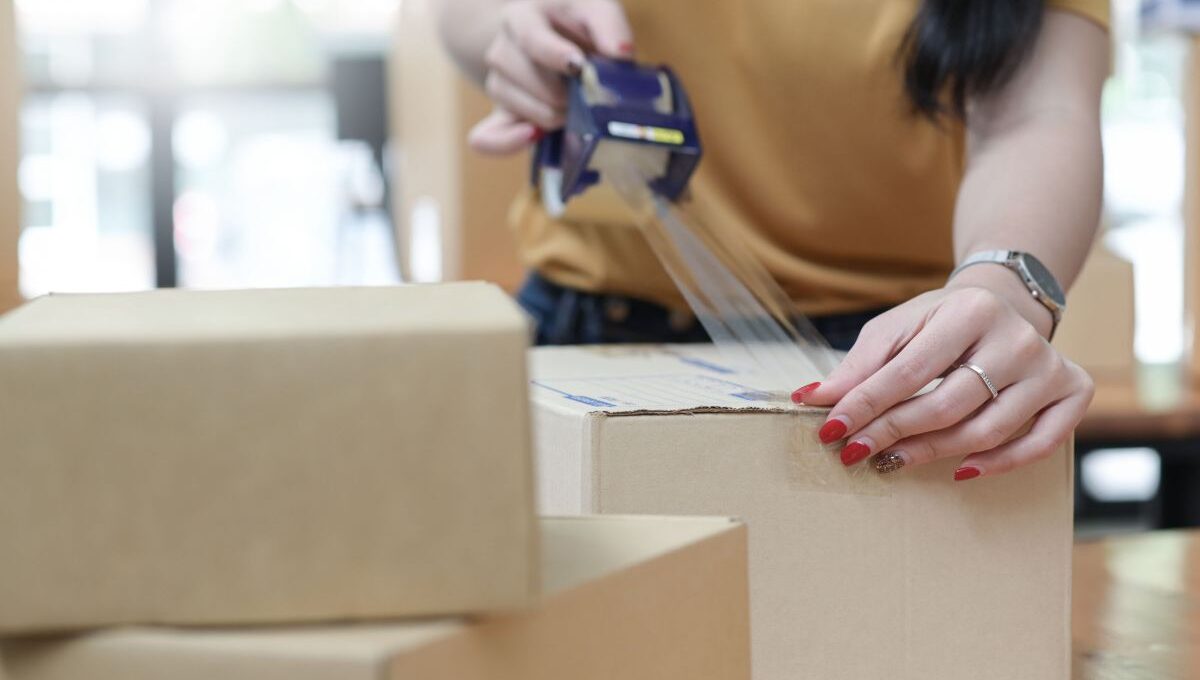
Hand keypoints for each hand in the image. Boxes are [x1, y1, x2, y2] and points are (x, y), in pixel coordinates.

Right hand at [469, 0, 633, 154]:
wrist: (553, 38)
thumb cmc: (575, 23)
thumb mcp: (595, 10)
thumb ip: (610, 27)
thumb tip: (620, 54)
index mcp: (521, 19)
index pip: (531, 38)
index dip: (555, 55)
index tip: (578, 66)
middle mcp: (501, 50)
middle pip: (527, 80)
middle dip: (564, 92)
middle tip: (587, 92)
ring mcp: (498, 84)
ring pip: (521, 109)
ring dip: (554, 116)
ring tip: (573, 106)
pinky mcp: (499, 114)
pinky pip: (486, 138)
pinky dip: (507, 143)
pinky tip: (534, 136)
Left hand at [793, 267, 1094, 480]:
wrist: (1004, 302)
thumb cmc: (939, 322)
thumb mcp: (897, 327)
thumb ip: (859, 365)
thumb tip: (813, 399)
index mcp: (970, 311)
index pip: (910, 370)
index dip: (867, 404)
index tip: (830, 430)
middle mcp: (1016, 338)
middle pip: (948, 404)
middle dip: (893, 433)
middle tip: (853, 453)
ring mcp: (1049, 367)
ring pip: (988, 430)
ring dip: (932, 453)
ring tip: (891, 461)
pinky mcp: (1073, 391)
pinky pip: (1040, 443)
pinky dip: (999, 464)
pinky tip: (959, 470)